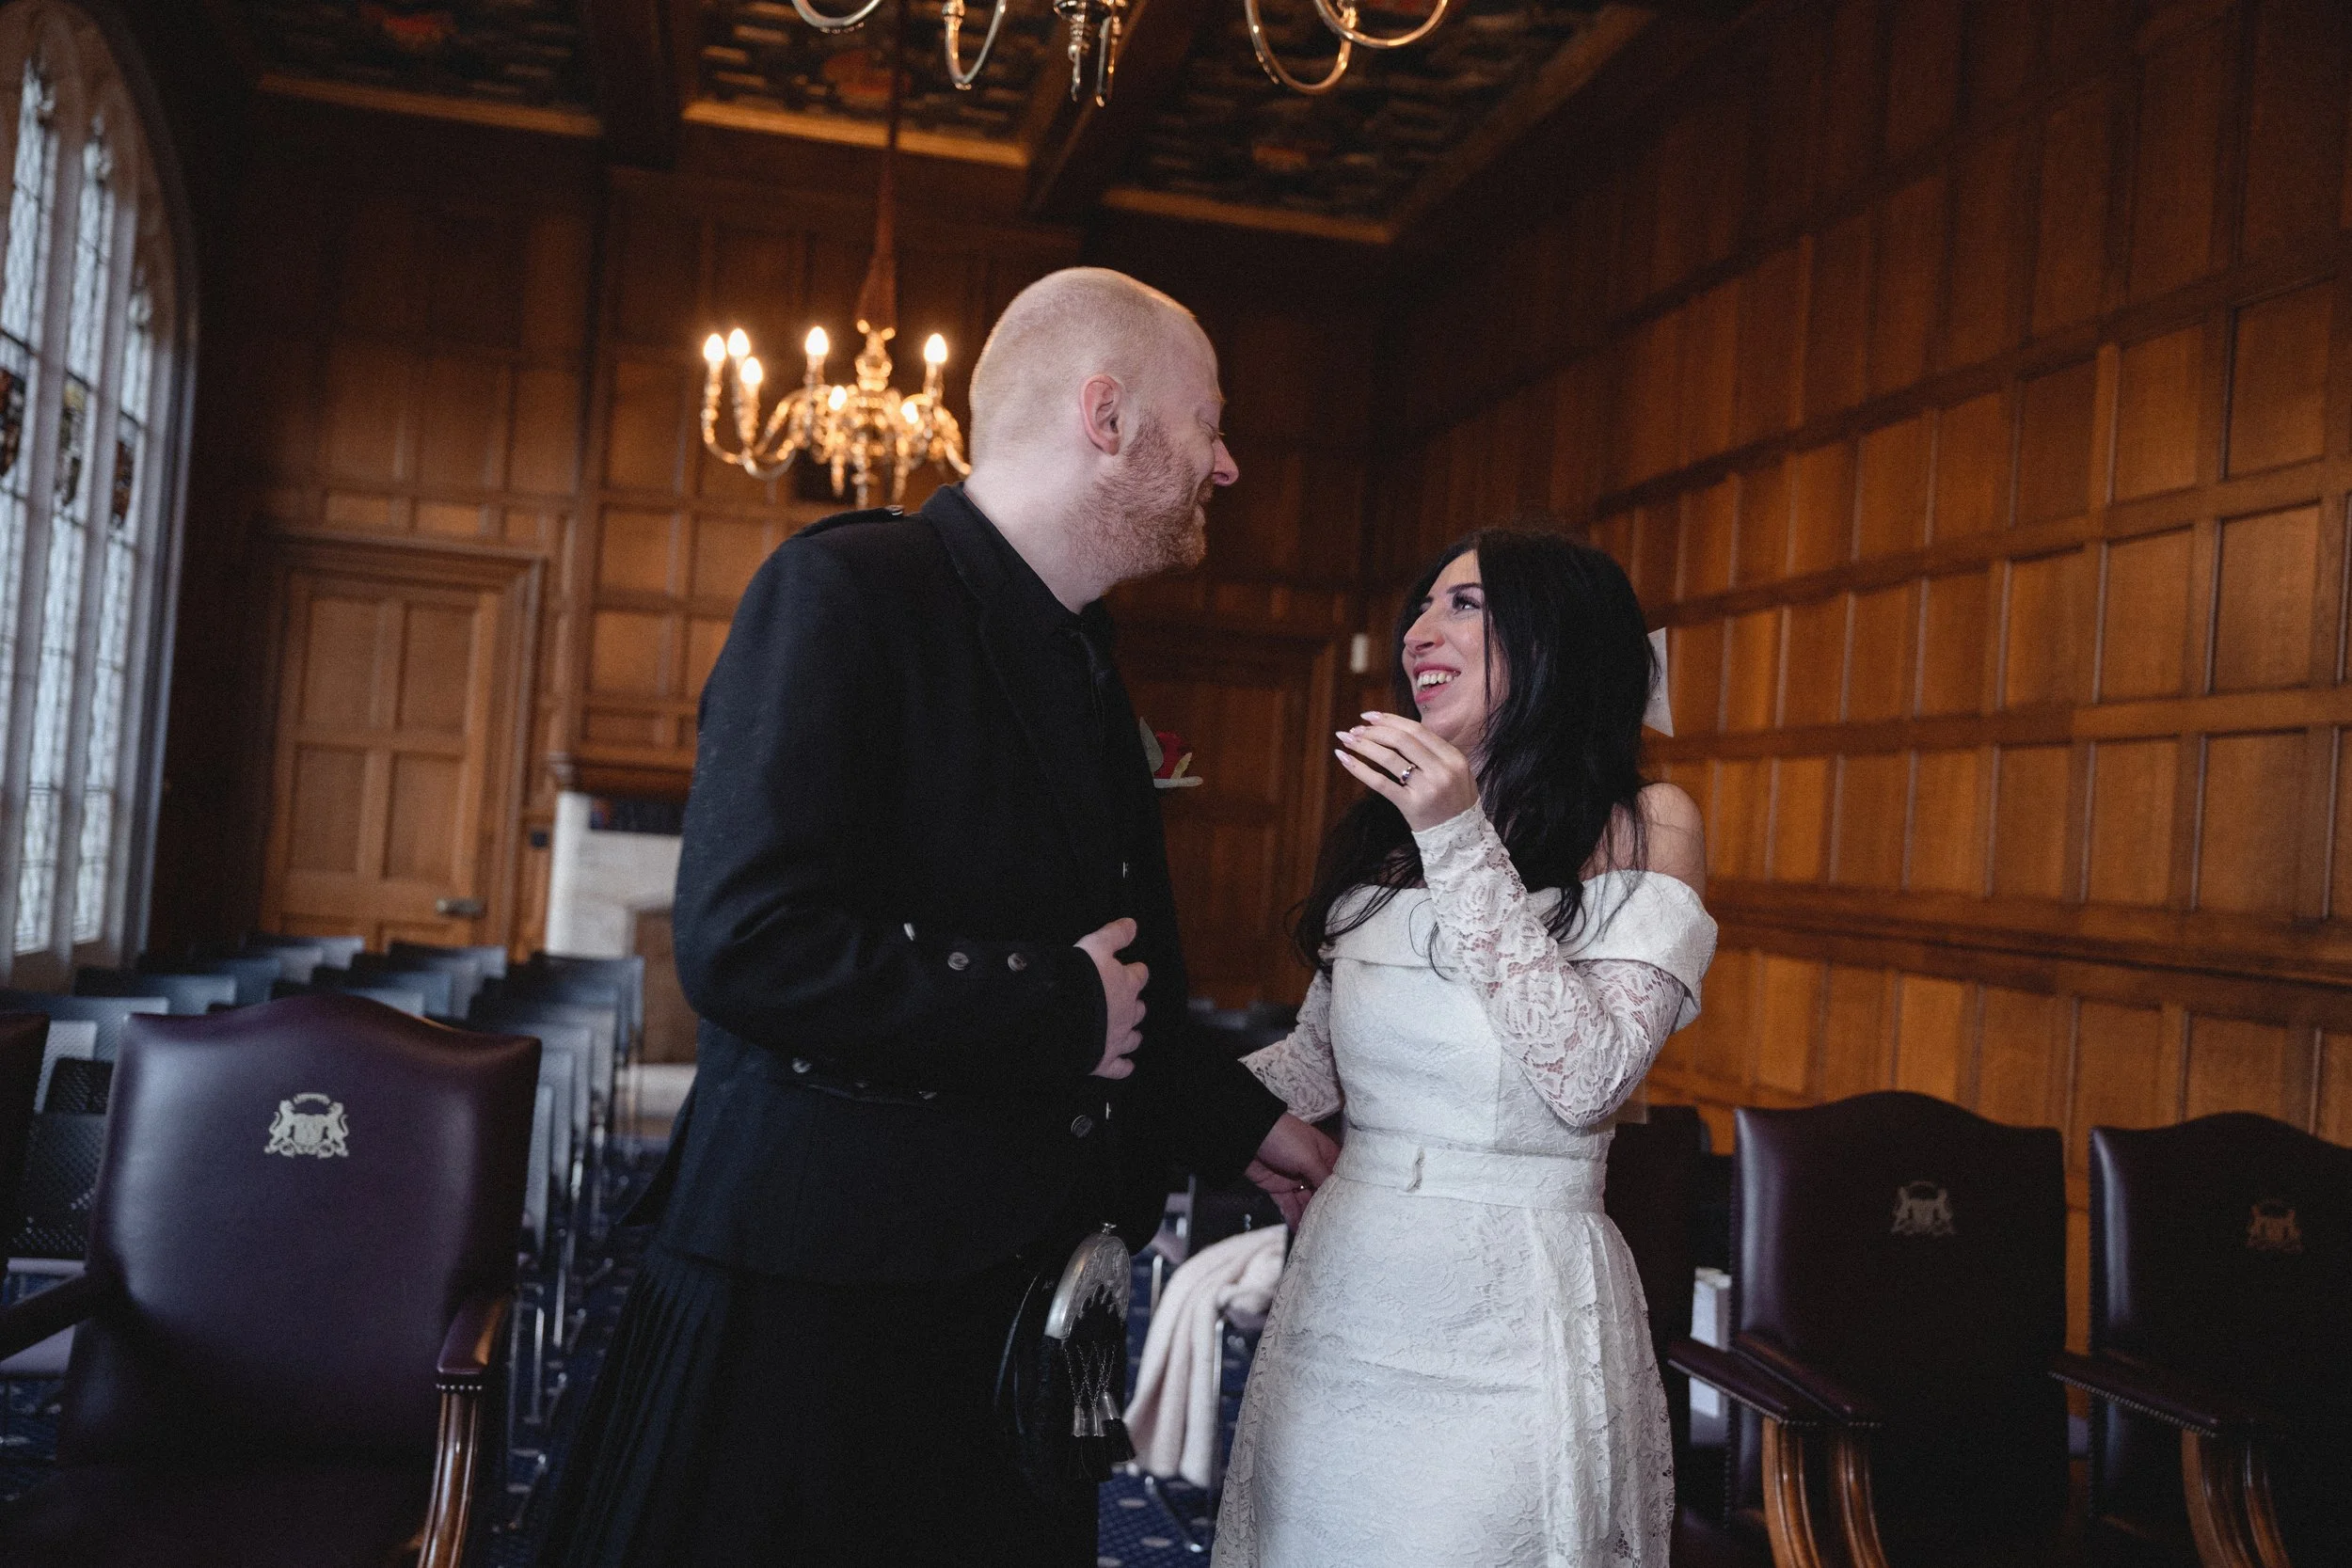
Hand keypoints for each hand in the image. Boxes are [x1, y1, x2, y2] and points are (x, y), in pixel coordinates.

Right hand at [1076, 917, 1147, 1078]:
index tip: (1133, 970)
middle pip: (1138, 1008)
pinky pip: (1119, 1068)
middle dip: (1133, 1004)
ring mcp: (1116, 1038)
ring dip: (1131, 1034)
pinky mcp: (1104, 1060)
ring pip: (1132, 1037)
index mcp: (1124, 984)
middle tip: (1126, 1002)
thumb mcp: (1095, 946)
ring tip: (1129, 1032)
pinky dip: (1123, 1067)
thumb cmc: (1079, 979)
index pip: (1139, 975)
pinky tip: (1126, 1067)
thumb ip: (1114, 935)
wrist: (1063, 1016)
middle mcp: (1126, 1012)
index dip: (1135, 972)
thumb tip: (1132, 924)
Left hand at [1246, 1113, 1338, 1227]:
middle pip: (1323, 1193)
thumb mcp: (1309, 1157)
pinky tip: (1300, 1230)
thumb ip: (1324, 1178)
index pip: (1339, 1177)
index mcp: (1324, 1155)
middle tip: (1335, 1228)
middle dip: (1327, 1208)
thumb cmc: (1284, 1138)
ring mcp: (1295, 1179)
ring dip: (1310, 1216)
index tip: (1351, 1212)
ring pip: (1306, 1201)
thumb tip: (1339, 1196)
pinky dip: (1293, 1217)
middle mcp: (1312, 1168)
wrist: (1249, 1136)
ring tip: (1319, 1232)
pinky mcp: (1278, 1188)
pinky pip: (1289, 1205)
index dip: (1345, 1193)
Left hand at [1334, 711, 1478, 831]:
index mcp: (1453, 757)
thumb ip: (1433, 751)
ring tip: (1347, 740)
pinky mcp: (1411, 806)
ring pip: (1389, 758)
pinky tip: (1345, 759)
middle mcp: (1441, 770)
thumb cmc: (1453, 800)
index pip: (1416, 730)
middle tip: (1355, 729)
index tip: (1369, 716)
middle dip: (1374, 731)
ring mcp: (1427, 789)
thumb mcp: (1455, 770)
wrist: (1460, 836)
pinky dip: (1360, 769)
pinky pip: (1381, 783)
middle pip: (1401, 740)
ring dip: (1364, 745)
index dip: (1390, 720)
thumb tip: (1395, 729)